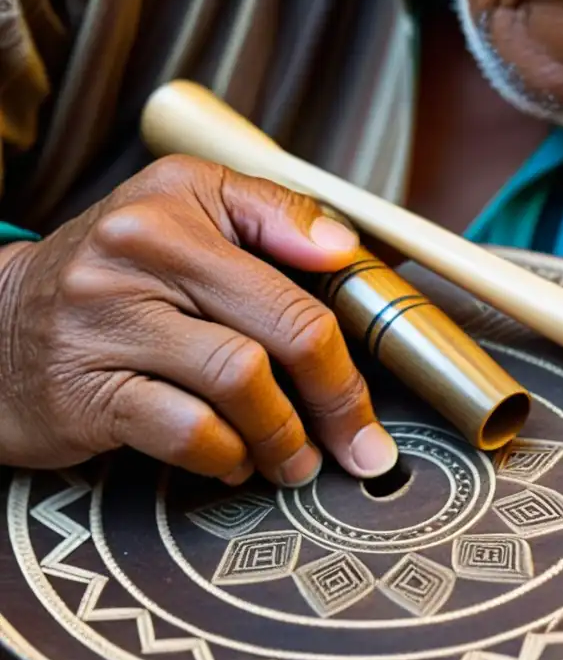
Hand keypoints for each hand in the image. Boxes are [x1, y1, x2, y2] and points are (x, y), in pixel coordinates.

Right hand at [0, 155, 397, 486]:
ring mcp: (106, 321)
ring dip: (285, 434)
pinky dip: (227, 456)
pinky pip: (189, 431)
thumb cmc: (114, 274)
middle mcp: (139, 250)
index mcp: (180, 199)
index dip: (355, 327)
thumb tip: (347, 248)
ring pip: (243, 382)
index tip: (380, 376)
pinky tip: (233, 460)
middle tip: (357, 440)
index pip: (301, 260)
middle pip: (285, 327)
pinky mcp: (84, 390)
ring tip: (295, 457)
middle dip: (338, 396)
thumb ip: (273, 215)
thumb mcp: (186, 211)